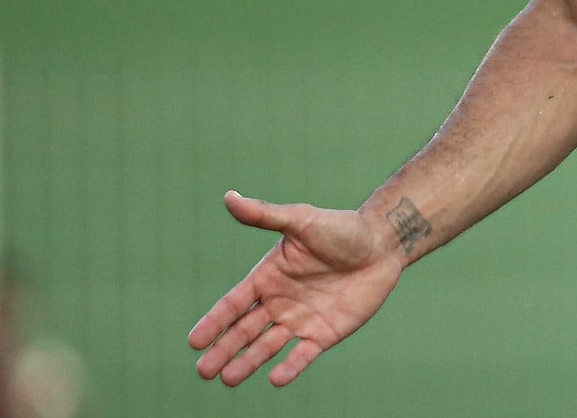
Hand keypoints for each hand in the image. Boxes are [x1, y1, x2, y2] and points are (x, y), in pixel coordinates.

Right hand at [188, 190, 402, 386]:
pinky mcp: (325, 333)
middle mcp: (279, 302)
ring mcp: (301, 320)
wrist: (383, 244)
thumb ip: (266, 215)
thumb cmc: (341, 229)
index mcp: (268, 277)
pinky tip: (276, 379)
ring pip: (267, 346)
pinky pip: (304, 354)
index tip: (194, 341)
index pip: (234, 304)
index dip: (214, 322)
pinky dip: (290, 367)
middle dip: (224, 350)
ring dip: (248, 362)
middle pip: (245, 331)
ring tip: (227, 378)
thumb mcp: (301, 221)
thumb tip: (229, 197)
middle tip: (204, 371)